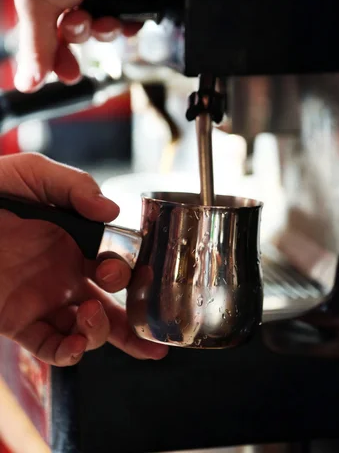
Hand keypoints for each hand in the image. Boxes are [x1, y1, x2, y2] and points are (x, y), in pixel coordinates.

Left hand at [0, 153, 167, 365]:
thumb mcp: (33, 173)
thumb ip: (75, 186)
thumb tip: (112, 211)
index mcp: (77, 241)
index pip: (117, 263)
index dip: (132, 273)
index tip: (131, 270)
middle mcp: (65, 274)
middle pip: (112, 305)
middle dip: (132, 314)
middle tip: (125, 301)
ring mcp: (43, 300)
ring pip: (87, 331)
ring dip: (101, 332)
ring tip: (91, 316)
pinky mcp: (17, 321)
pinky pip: (50, 348)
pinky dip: (68, 354)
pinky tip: (75, 345)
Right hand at [11, 0, 166, 92]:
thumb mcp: (38, 5)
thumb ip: (37, 46)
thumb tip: (27, 85)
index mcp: (52, 0)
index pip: (57, 40)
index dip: (63, 60)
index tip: (70, 74)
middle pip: (86, 34)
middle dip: (85, 34)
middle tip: (81, 22)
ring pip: (112, 26)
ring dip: (108, 30)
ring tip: (105, 17)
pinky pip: (138, 14)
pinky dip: (135, 21)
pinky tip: (130, 20)